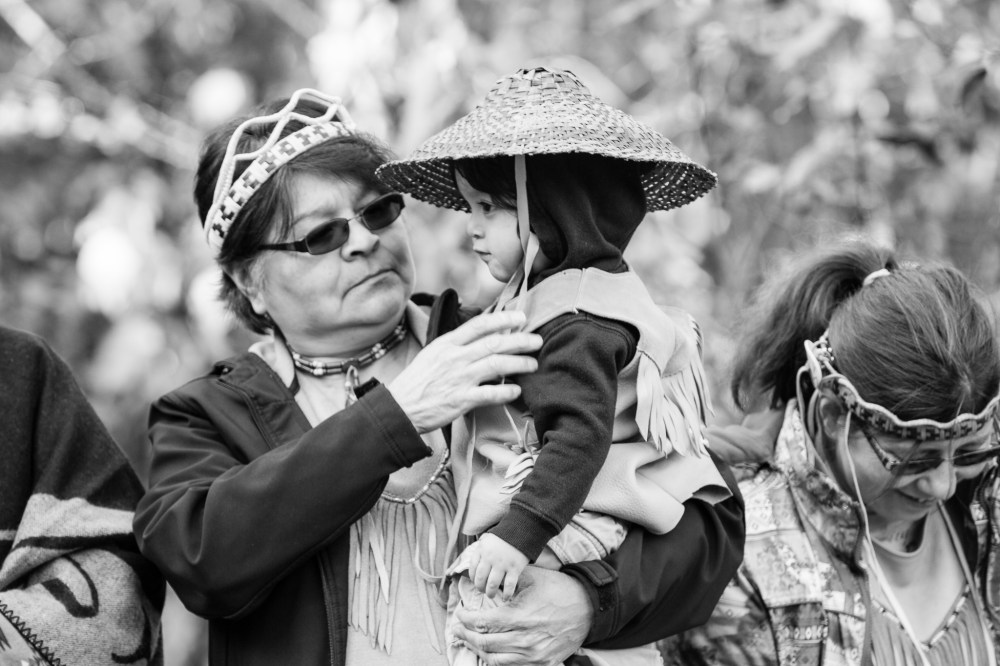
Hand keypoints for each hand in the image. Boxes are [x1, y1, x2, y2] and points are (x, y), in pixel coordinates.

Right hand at [388, 311, 541, 432]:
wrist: (399, 408)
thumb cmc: (418, 381)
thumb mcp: (433, 353)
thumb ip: (457, 344)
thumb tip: (484, 336)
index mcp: (447, 343)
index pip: (479, 324)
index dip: (502, 319)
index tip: (521, 317)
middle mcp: (454, 358)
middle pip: (494, 343)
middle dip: (520, 340)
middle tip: (537, 341)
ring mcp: (458, 378)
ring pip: (496, 365)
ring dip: (519, 363)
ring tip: (533, 364)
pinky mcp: (460, 400)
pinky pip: (489, 394)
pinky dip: (506, 391)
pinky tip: (517, 390)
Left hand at [451, 565, 591, 665]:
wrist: (587, 608)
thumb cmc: (558, 590)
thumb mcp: (531, 578)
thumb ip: (506, 583)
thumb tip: (483, 583)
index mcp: (520, 617)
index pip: (482, 623)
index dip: (466, 620)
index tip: (460, 614)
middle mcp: (524, 640)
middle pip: (485, 644)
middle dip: (466, 636)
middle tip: (456, 629)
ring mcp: (533, 655)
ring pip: (495, 660)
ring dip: (478, 651)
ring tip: (470, 641)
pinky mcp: (542, 663)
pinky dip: (497, 661)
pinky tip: (489, 653)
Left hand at [464, 534, 527, 600]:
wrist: (522, 529)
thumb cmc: (504, 536)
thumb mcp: (487, 539)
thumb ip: (480, 550)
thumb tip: (475, 564)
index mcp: (482, 550)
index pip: (472, 569)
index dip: (473, 578)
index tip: (476, 582)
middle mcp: (490, 558)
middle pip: (480, 579)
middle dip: (480, 588)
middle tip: (483, 591)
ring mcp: (502, 564)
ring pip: (492, 584)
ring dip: (490, 593)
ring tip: (491, 595)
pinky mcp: (514, 569)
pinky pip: (509, 585)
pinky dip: (506, 594)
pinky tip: (505, 598)